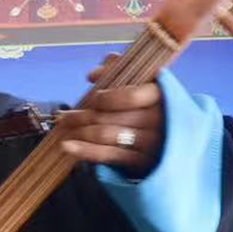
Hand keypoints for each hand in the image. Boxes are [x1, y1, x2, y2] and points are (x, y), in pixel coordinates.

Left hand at [58, 56, 164, 176]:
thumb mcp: (137, 81)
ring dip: (80, 132)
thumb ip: (116, 70)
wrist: (169, 138)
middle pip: (112, 117)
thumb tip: (93, 74)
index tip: (94, 98)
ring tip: (63, 129)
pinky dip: (84, 151)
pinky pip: (109, 155)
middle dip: (82, 116)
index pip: (132, 97)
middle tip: (63, 117)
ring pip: (107, 135)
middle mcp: (158, 120)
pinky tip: (67, 147)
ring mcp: (151, 143)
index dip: (108, 98)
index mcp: (160, 95)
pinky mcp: (141, 162)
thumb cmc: (146, 105)